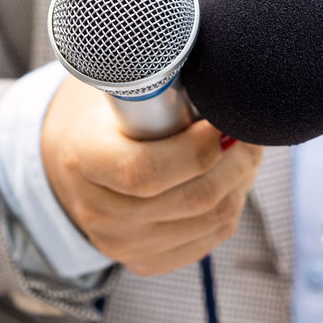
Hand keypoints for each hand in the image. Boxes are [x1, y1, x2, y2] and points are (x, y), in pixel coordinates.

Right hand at [41, 77, 262, 276]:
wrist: (72, 161)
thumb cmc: (106, 115)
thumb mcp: (115, 89)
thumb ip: (156, 80)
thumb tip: (216, 62)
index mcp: (85, 160)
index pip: (147, 171)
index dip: (199, 148)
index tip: (225, 120)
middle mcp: (100, 212)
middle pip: (191, 199)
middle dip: (236, 162)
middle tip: (250, 131)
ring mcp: (122, 244)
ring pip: (210, 220)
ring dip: (241, 182)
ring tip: (246, 150)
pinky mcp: (145, 260)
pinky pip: (209, 238)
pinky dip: (231, 207)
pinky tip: (233, 179)